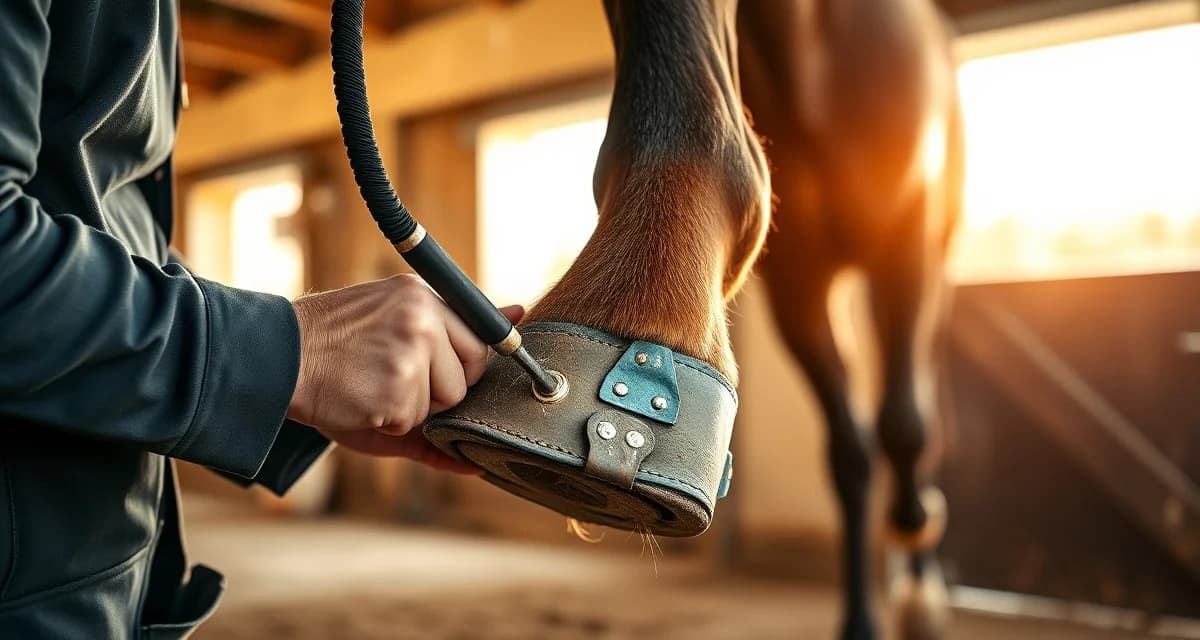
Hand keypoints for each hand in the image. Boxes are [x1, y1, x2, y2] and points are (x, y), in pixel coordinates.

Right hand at [287, 274, 523, 472]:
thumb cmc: (338, 348)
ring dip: (411, 408)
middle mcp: (421, 316)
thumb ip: (462, 325)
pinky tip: (359, 399)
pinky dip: (387, 422)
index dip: (460, 365)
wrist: (275, 359)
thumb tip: (521, 314)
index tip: (440, 370)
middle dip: (441, 389)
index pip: (478, 339)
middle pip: (470, 374)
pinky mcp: (395, 388)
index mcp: (422, 295)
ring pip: (445, 402)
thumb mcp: (399, 323)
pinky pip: (412, 421)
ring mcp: (410, 352)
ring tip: (371, 385)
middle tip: (393, 376)